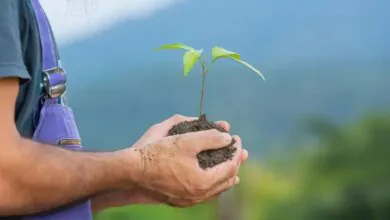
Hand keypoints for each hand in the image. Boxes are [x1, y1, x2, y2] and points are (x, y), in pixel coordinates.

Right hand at [127, 114, 245, 206]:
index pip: (230, 166)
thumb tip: (228, 139)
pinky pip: (203, 194)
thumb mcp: (187, 141)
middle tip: (240, 152)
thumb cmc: (158, 154)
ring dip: (226, 177)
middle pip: (226, 180)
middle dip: (235, 163)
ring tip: (234, 171)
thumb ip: (211, 138)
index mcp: (203, 181)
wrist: (132, 171)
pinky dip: (212, 185)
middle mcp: (198, 195)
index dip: (235, 150)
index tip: (237, 138)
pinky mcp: (179, 200)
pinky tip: (211, 181)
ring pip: (215, 191)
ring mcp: (188, 200)